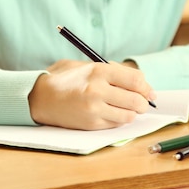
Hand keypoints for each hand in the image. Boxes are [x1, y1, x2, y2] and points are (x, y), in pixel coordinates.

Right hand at [28, 60, 155, 129]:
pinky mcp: (90, 123)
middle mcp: (98, 90)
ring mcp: (94, 109)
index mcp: (99, 70)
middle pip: (136, 100)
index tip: (150, 92)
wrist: (39, 97)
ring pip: (129, 115)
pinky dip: (119, 120)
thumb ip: (111, 70)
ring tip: (129, 109)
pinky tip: (113, 114)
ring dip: (133, 113)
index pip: (136, 80)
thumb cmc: (64, 79)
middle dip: (144, 103)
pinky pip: (116, 124)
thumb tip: (139, 82)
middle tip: (144, 104)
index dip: (147, 87)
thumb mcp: (86, 65)